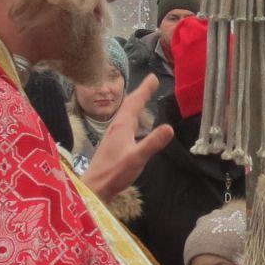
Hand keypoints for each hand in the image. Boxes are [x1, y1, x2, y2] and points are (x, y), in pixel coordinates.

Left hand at [83, 76, 174, 200]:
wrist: (95, 187)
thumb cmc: (114, 172)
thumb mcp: (137, 157)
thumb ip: (152, 143)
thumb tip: (170, 127)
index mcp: (122, 126)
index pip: (135, 102)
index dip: (144, 90)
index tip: (153, 77)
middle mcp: (116, 127)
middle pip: (129, 105)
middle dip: (141, 93)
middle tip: (151, 83)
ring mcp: (113, 136)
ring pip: (126, 114)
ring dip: (135, 105)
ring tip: (143, 99)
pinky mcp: (112, 145)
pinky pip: (125, 124)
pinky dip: (133, 117)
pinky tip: (135, 125)